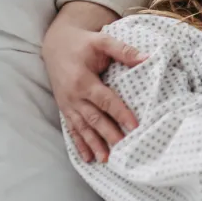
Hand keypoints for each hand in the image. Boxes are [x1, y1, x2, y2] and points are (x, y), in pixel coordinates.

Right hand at [42, 20, 145, 162]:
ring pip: (82, 127)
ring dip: (93, 144)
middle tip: (122, 147)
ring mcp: (67, 104)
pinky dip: (79, 144)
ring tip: (105, 159)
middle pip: (93, 118)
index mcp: (82, 80)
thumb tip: (146, 57)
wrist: (55, 44)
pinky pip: (72, 129)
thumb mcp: (102, 41)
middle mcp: (73, 96)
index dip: (120, 113)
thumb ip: (123, 50)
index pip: (105, 100)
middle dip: (108, 134)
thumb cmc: (82, 43)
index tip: (134, 126)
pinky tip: (87, 158)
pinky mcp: (64, 108)